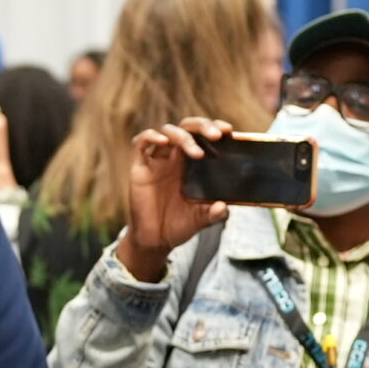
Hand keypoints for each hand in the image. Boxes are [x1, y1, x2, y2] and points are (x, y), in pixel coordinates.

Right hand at [118, 119, 231, 281]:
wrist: (155, 241)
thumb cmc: (179, 225)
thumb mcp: (202, 220)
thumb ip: (215, 214)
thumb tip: (223, 207)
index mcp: (192, 163)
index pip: (203, 135)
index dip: (215, 127)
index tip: (229, 131)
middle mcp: (175, 157)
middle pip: (187, 127)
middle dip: (203, 125)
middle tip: (217, 135)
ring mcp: (157, 161)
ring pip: (167, 132)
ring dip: (183, 136)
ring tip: (197, 153)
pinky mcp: (139, 168)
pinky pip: (141, 144)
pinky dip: (150, 137)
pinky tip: (162, 142)